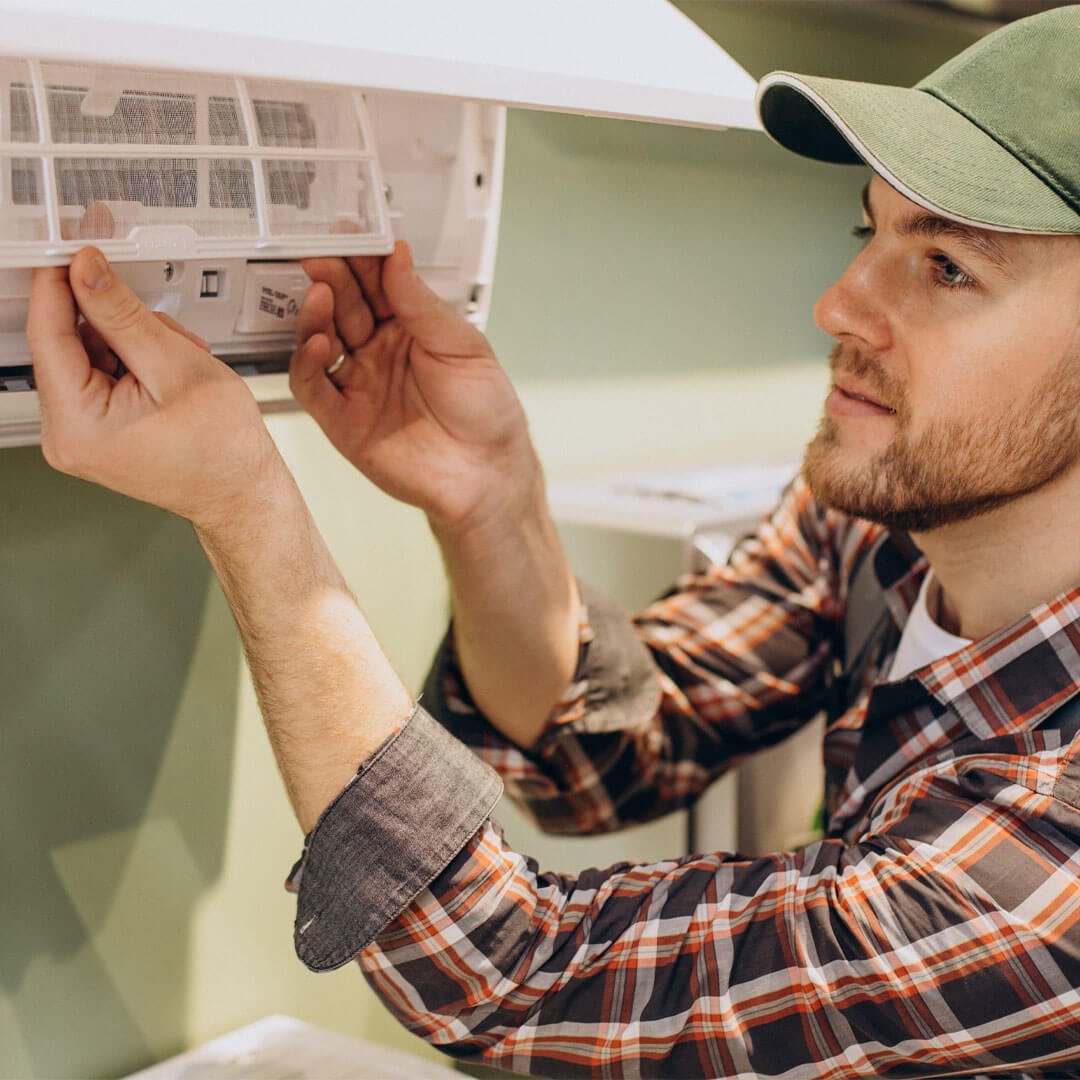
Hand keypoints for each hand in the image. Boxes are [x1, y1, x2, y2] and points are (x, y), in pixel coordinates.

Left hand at [30, 247, 283, 528]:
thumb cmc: (224, 450)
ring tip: (179, 363)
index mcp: (76, 425)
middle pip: (68, 345)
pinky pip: (98, 377)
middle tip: (165, 331)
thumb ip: (122, 313)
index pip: (47, 334)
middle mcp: (65, 436)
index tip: (77, 252)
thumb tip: (85, 270)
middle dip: (117, 325)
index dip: (61, 284)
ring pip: (87, 357)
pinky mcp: (93, 433)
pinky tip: (168, 374)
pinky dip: (133, 364)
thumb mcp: (176, 364)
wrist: (243, 493)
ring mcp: (77, 437)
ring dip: (132, 344)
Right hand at [289, 242, 540, 535]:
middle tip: (321, 255)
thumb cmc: (486, 412)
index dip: (361, 258)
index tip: (349, 232)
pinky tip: (319, 343)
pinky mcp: (343, 420)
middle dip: (331, 277)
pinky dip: (307, 363)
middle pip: (343, 305)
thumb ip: (422, 304)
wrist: (487, 474)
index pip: (376, 283)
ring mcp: (358, 384)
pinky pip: (312, 386)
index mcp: (410, 327)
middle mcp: (378, 351)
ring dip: (314, 314)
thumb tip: (397, 255)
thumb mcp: (463, 345)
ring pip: (321, 340)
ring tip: (319, 292)